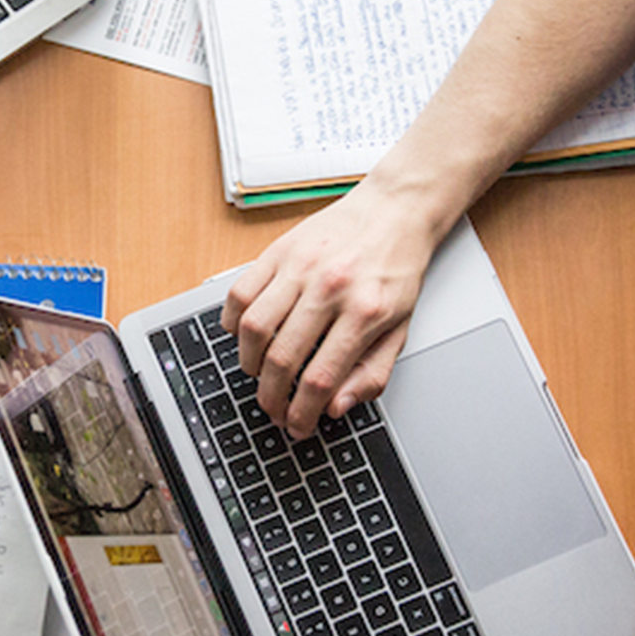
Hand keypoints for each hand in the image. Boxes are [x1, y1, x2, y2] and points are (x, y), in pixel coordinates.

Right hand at [221, 186, 444, 435]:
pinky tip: (245, 335)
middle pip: (282, 359)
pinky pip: (239, 293)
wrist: (395, 211)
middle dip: (272, 397)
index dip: (301, 413)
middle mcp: (330, 287)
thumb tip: (336, 407)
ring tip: (259, 374)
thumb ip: (372, 374)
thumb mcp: (401, 328)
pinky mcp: (278, 250)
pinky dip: (233, 322)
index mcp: (365, 312)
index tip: (296, 425)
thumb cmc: (396, 270)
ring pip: (252, 328)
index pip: (320, 379)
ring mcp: (300, 266)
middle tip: (273, 408)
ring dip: (249, 363)